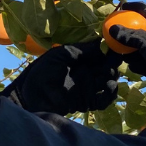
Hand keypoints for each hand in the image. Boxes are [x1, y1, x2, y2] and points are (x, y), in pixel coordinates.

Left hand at [0, 40, 119, 114]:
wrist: (30, 96)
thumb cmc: (41, 72)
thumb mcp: (60, 55)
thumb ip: (80, 50)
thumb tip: (102, 43)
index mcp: (80, 59)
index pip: (100, 53)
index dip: (109, 50)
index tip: (115, 47)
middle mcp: (86, 72)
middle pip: (108, 67)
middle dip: (112, 64)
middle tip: (112, 63)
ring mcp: (88, 87)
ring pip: (108, 82)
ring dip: (113, 78)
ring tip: (108, 76)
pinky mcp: (87, 102)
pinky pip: (103, 100)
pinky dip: (110, 94)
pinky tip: (109, 87)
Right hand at [105, 1, 145, 82]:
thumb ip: (129, 35)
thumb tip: (112, 28)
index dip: (135, 6)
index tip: (123, 7)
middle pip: (144, 32)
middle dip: (130, 36)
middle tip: (119, 38)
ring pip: (145, 49)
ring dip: (134, 54)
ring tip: (125, 58)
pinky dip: (142, 64)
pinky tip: (134, 67)